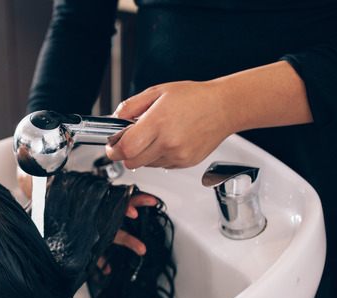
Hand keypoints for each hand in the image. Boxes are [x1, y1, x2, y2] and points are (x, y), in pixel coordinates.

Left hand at [16, 169, 155, 255]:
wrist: (35, 198)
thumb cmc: (46, 190)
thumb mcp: (51, 179)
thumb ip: (54, 171)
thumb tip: (52, 163)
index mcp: (91, 197)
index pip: (113, 196)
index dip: (126, 199)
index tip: (133, 208)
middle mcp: (94, 211)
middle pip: (119, 211)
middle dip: (135, 209)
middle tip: (150, 208)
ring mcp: (91, 226)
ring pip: (113, 234)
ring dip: (128, 241)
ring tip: (141, 248)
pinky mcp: (83, 240)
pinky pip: (94, 252)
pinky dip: (101, 261)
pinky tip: (105, 268)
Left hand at [107, 80, 233, 168]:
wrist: (224, 107)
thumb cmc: (194, 98)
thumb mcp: (157, 92)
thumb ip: (130, 106)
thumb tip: (114, 120)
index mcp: (158, 123)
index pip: (125, 149)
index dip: (113, 149)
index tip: (112, 145)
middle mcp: (168, 143)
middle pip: (131, 162)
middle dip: (125, 153)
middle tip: (130, 140)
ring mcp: (178, 156)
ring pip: (145, 165)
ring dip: (143, 154)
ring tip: (155, 136)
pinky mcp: (185, 163)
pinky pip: (161, 166)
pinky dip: (158, 156)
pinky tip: (168, 141)